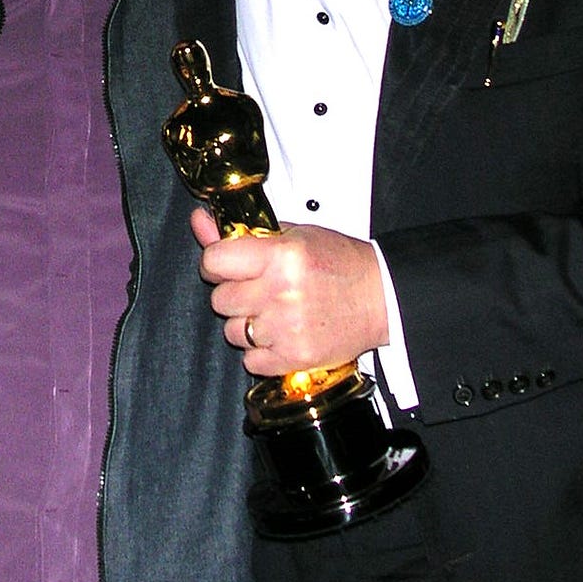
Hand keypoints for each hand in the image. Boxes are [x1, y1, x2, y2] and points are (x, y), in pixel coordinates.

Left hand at [191, 208, 388, 376]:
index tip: (225, 266)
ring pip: (233, 332)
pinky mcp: (294, 357)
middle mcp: (280, 292)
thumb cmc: (340, 263)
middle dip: (234, 294)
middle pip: (220, 299)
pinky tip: (281, 335)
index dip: (215, 264)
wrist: (382, 299)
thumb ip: (242, 233)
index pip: (214, 261)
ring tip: (275, 313)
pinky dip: (261, 352)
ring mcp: (286, 328)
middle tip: (259, 289)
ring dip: (247, 324)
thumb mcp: (293, 235)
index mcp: (280, 256)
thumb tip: (200, 221)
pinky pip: (250, 361)